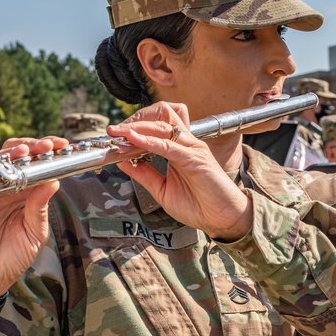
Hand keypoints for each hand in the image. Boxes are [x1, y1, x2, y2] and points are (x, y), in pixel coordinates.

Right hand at [0, 137, 66, 302]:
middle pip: (16, 156)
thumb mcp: (34, 234)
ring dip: (11, 153)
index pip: (37, 166)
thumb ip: (40, 208)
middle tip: (46, 146)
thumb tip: (54, 181)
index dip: (48, 153)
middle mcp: (6, 189)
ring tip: (26, 152)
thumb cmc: (12, 258)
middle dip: (32, 146)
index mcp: (25, 195)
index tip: (63, 146)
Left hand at [108, 102, 252, 240]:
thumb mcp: (162, 189)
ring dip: (138, 128)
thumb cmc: (198, 204)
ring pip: (162, 126)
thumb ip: (144, 174)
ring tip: (119, 133)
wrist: (222, 219)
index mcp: (179, 148)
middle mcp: (187, 143)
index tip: (114, 134)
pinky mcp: (196, 159)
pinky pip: (169, 145)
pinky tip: (134, 140)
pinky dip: (149, 141)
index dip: (134, 125)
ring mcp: (192, 149)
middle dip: (134, 120)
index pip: (156, 123)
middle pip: (160, 116)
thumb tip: (121, 161)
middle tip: (113, 130)